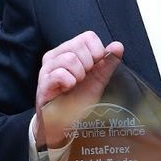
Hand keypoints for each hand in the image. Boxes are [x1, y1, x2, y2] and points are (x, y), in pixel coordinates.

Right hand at [33, 31, 122, 146]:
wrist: (64, 124)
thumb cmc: (78, 98)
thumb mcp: (98, 79)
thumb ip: (108, 62)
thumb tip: (118, 45)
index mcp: (68, 50)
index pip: (88, 36)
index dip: (97, 52)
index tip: (94, 67)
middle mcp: (55, 55)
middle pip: (79, 45)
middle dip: (88, 65)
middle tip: (83, 78)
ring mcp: (46, 69)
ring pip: (70, 59)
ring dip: (79, 75)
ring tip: (75, 84)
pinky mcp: (43, 83)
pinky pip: (60, 74)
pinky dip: (70, 82)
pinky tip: (68, 89)